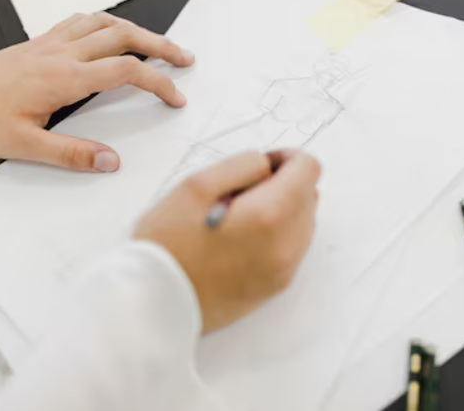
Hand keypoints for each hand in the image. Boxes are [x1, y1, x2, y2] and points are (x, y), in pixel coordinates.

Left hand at [0, 12, 194, 171]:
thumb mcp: (26, 147)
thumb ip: (72, 154)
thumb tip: (112, 161)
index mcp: (64, 79)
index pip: (125, 71)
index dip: (158, 82)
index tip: (176, 98)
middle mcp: (62, 53)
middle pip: (124, 36)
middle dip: (160, 45)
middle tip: (184, 58)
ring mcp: (51, 42)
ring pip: (105, 23)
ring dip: (137, 30)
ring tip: (157, 44)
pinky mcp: (41, 41)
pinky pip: (81, 20)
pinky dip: (106, 22)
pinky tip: (112, 32)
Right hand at [134, 150, 320, 332]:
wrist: (153, 305)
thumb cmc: (166, 247)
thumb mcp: (196, 185)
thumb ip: (242, 165)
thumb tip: (267, 166)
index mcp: (268, 216)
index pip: (308, 169)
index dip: (286, 158)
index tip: (263, 164)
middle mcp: (285, 246)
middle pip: (310, 196)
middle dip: (284, 184)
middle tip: (242, 191)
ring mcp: (283, 270)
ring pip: (304, 223)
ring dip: (282, 210)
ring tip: (237, 217)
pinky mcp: (275, 287)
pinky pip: (292, 248)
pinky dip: (276, 234)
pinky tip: (240, 238)